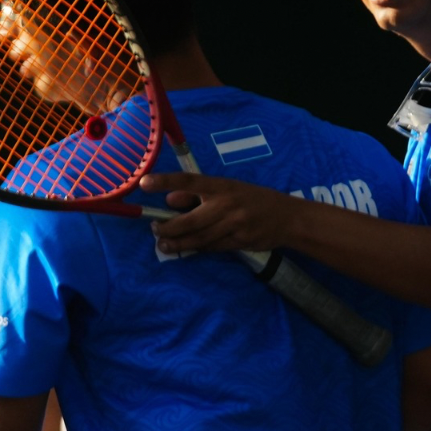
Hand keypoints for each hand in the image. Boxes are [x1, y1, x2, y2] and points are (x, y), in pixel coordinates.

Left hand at [140, 173, 299, 253]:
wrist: (287, 218)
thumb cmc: (253, 199)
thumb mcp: (228, 188)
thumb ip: (198, 194)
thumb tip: (170, 199)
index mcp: (222, 186)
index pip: (189, 181)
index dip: (165, 181)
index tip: (144, 183)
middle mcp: (226, 204)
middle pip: (189, 220)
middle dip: (168, 228)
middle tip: (155, 230)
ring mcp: (233, 225)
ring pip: (198, 238)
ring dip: (177, 244)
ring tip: (163, 245)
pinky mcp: (239, 242)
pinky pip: (212, 247)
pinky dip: (198, 248)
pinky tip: (187, 249)